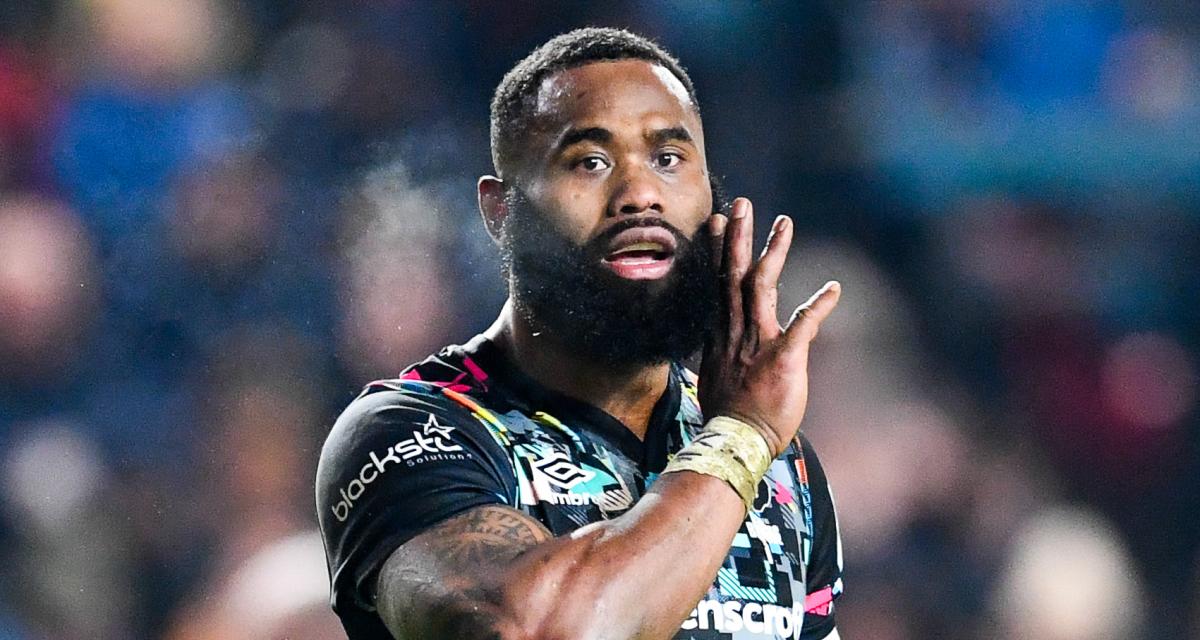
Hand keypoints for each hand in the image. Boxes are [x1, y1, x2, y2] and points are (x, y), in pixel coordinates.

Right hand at [698, 197, 840, 458]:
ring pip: (762, 288)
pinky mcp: (783, 359)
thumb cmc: (729, 420)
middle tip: (740, 205)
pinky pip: (803, 326)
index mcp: (723, 337)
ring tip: (783, 222)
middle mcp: (737, 333)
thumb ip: (726, 356)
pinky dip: (818, 306)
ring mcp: (758, 343)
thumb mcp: (721, 380)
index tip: (718, 223)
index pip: (721, 284)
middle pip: (735, 275)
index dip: (721, 251)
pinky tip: (833, 288)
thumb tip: (728, 350)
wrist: (735, 444)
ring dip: (773, 253)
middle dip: (738, 237)